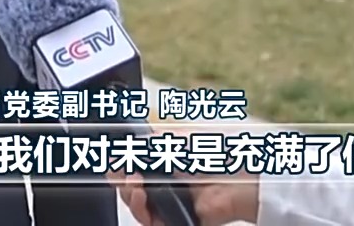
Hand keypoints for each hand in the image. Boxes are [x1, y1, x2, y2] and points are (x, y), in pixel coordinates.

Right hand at [105, 124, 261, 225]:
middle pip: (129, 191)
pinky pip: (150, 223)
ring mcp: (169, 207)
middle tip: (121, 171)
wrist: (240, 180)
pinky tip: (141, 195)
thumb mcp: (183, 140)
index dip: (120, 166)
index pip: (134, 170)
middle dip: (120, 181)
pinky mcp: (175, 222)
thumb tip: (139, 137)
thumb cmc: (220, 159)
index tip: (112, 159)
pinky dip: (141, 211)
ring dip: (128, 194)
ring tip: (134, 182)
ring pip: (136, 208)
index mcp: (166, 167)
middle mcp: (165, 189)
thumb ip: (159, 140)